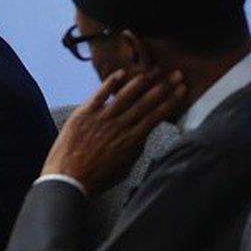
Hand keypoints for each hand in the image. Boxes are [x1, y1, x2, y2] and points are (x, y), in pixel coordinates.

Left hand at [42, 68, 186, 194]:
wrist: (68, 180)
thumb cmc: (96, 178)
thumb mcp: (124, 168)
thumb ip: (136, 149)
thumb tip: (144, 135)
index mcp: (132, 140)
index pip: (157, 116)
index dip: (171, 101)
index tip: (182, 90)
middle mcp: (119, 126)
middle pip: (146, 102)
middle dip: (163, 87)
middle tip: (176, 74)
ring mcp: (101, 118)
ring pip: (125, 95)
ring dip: (141, 81)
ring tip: (154, 70)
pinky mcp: (84, 114)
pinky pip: (100, 94)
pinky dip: (111, 83)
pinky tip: (122, 73)